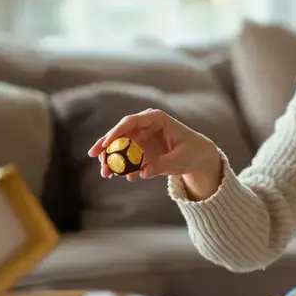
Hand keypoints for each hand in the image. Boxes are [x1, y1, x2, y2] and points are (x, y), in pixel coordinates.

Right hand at [87, 108, 218, 181]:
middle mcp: (144, 126)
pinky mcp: (140, 151)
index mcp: (155, 118)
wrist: (198, 157)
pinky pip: (126, 158)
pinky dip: (121, 167)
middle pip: (119, 133)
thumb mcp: (180, 158)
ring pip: (119, 146)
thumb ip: (162, 164)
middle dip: (106, 146)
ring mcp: (141, 138)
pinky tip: (124, 177)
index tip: (105, 144)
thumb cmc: (193, 151)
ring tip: (106, 174)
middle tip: (96, 159)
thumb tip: (142, 172)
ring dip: (110, 160)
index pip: (131, 121)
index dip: (116, 132)